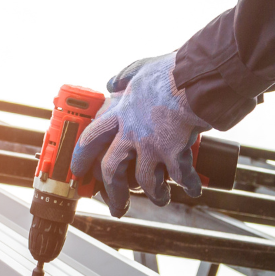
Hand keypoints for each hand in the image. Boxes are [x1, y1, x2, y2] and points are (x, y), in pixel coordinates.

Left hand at [69, 53, 212, 216]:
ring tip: (161, 199)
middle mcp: (131, 133)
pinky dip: (189, 186)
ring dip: (154, 194)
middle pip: (112, 170)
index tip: (79, 171)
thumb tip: (111, 82)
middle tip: (117, 207)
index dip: (81, 158)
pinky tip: (194, 190)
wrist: (196, 78)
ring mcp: (152, 145)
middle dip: (114, 193)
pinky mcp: (174, 152)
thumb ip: (125, 76)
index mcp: (121, 113)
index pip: (91, 139)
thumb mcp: (140, 68)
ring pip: (145, 182)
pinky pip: (180, 177)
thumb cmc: (170, 72)